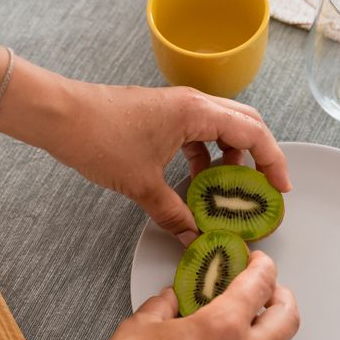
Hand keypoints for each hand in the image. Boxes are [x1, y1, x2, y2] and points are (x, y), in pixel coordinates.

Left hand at [50, 82, 290, 242]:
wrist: (59, 116)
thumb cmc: (98, 138)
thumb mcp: (141, 185)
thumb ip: (172, 213)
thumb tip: (191, 237)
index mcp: (196, 113)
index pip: (253, 133)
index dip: (273, 161)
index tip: (280, 188)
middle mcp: (192, 103)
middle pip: (244, 124)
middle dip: (258, 156)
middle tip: (261, 188)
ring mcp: (176, 107)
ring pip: (220, 128)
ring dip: (228, 157)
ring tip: (224, 191)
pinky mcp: (161, 115)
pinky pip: (196, 133)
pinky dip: (204, 155)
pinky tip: (194, 181)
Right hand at [80, 251, 298, 339]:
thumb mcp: (143, 323)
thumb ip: (166, 305)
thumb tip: (172, 299)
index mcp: (223, 326)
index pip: (261, 284)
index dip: (263, 267)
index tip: (257, 263)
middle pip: (288, 317)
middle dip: (280, 296)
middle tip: (265, 290)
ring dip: (275, 334)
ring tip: (255, 326)